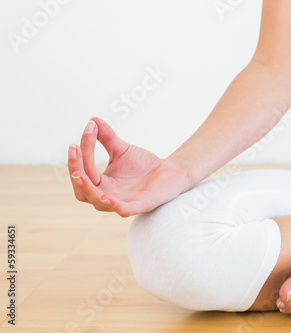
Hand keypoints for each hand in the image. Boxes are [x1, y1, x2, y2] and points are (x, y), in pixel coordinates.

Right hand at [68, 117, 190, 216]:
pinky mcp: (140, 205)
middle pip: (82, 190)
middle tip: (74, 149)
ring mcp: (123, 202)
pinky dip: (114, 205)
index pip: (83, 170)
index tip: (89, 129)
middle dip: (76, 169)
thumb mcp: (122, 149)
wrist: (170, 172)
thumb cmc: (143, 164)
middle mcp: (107, 195)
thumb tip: (92, 119)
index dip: (81, 152)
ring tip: (80, 174)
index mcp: (101, 183)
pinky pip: (123, 210)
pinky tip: (106, 197)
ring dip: (87, 189)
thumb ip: (107, 137)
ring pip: (98, 203)